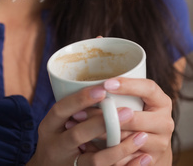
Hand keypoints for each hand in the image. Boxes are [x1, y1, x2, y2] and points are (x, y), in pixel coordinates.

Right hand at [27, 84, 148, 165]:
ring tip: (142, 136)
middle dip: (103, 122)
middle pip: (77, 134)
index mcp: (49, 125)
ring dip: (119, 148)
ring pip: (93, 161)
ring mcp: (70, 164)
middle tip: (128, 112)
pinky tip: (143, 159)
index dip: (81, 99)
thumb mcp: (59, 116)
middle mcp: (56, 145)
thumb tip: (101, 40)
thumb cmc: (59, 132)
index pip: (61, 109)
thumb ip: (75, 90)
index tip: (103, 89)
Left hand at [82, 77, 172, 164]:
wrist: (154, 145)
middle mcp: (165, 123)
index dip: (128, 85)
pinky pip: (123, 158)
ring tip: (77, 127)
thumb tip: (93, 80)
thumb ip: (124, 91)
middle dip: (106, 116)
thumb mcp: (140, 99)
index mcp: (161, 102)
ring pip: (125, 140)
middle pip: (134, 119)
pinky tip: (86, 145)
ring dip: (100, 134)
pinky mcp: (150, 160)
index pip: (148, 89)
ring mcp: (159, 144)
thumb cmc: (141, 114)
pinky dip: (104, 152)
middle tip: (80, 111)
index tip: (106, 83)